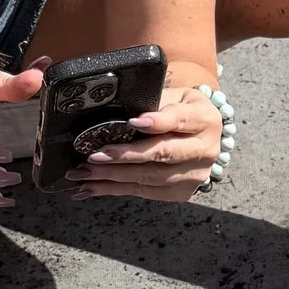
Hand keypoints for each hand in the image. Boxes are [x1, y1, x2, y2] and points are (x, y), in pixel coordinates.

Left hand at [67, 76, 226, 202]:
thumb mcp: (176, 96)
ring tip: (83, 174)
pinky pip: (144, 192)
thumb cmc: (183, 110)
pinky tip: (92, 188)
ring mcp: (194, 175)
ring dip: (113, 177)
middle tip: (94, 157)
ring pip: (150, 178)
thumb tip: (119, 114)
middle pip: (162, 154)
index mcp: (204, 119)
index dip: (157, 122)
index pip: (180, 120)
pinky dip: (114, 190)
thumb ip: (153, 102)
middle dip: (125, 156)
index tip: (132, 122)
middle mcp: (205, 150)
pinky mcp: (181, 192)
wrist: (205, 134)